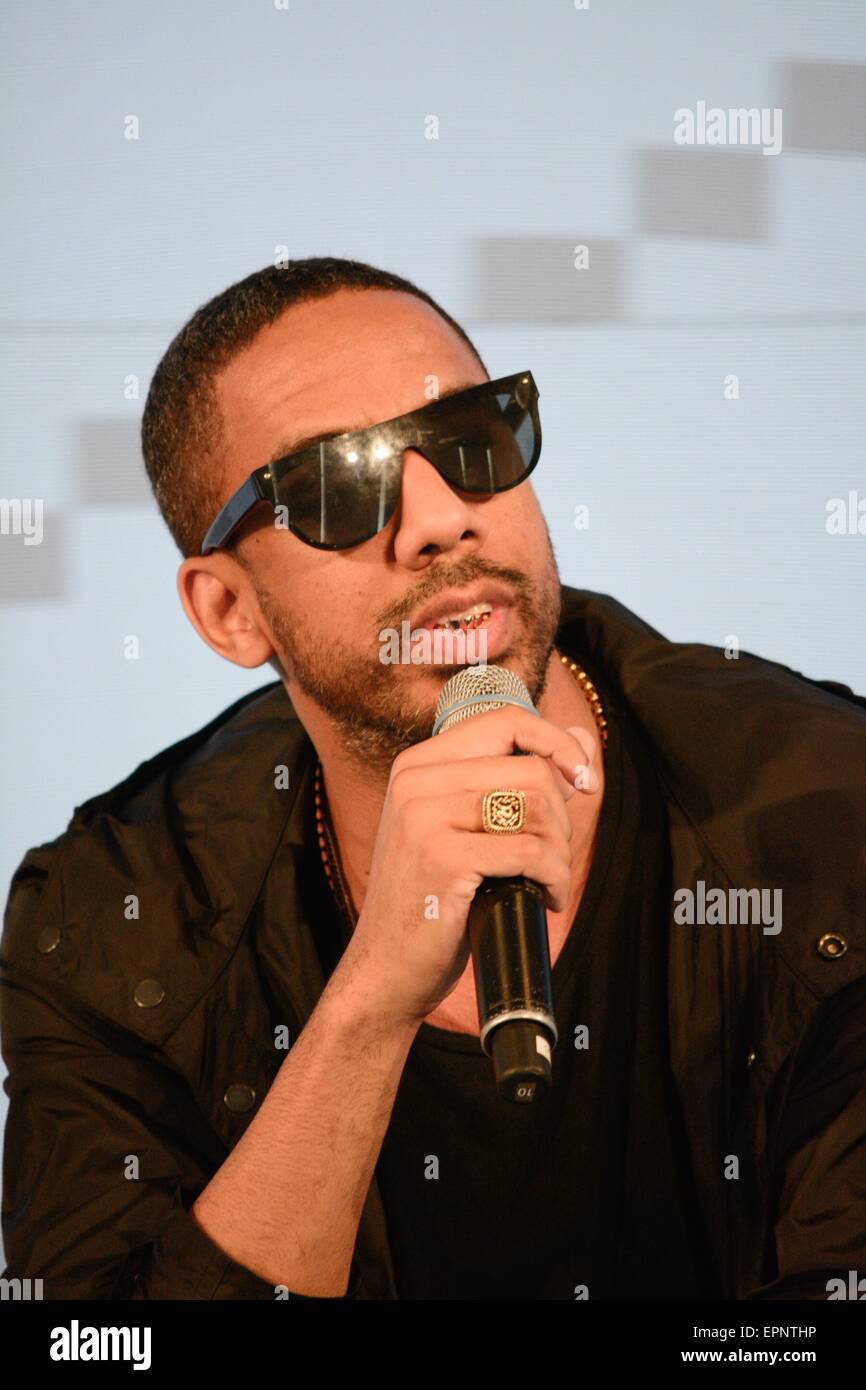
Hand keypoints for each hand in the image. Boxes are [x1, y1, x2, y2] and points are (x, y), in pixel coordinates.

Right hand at [338, 706, 601, 1028]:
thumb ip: (521, 781)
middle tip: (552, 859)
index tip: (583, 780)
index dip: (557, 744)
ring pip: (536, 807)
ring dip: (559, 852)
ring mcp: (424, 817)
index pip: (507, 722)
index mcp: (419, 764)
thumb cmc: (433, 899)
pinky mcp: (442, 857)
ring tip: (547, 881)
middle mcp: (416, 780)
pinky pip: (530, 851)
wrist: (386, 968)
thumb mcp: (468, 830)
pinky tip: (546, 899)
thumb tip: (586, 740)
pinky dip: (554, 879)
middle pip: (531, 769)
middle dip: (562, 818)